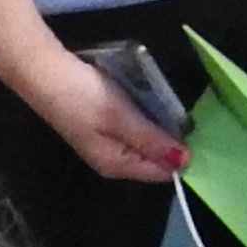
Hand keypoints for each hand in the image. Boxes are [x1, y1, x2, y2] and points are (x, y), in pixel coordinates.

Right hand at [18, 48, 187, 182]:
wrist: (45, 73)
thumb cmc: (84, 96)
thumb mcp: (122, 118)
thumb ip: (151, 140)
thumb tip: (184, 162)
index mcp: (117, 164)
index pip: (160, 172)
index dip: (181, 156)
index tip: (201, 134)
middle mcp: (114, 160)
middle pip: (154, 158)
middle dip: (173, 141)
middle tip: (193, 117)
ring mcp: (108, 142)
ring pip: (147, 141)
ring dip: (162, 127)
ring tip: (179, 108)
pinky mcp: (105, 125)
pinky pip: (137, 128)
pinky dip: (148, 117)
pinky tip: (156, 102)